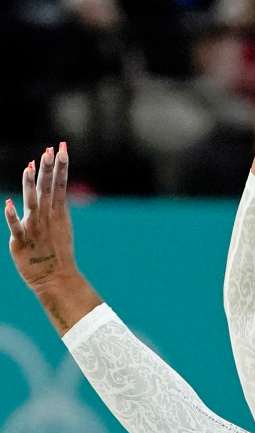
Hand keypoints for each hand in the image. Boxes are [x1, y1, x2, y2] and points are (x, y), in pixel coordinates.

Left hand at [5, 143, 77, 293]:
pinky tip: (9, 204)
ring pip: (32, 204)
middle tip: (51, 151)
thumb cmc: (55, 251)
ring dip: (30, 187)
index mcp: (57, 213)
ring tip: (29, 168)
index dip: (61, 167)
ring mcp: (35, 230)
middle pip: (47, 191)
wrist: (55, 279)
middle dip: (49, 171)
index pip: (59, 185)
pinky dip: (13, 218)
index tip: (62, 147)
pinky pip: (16, 229)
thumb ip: (53, 202)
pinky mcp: (22, 243)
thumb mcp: (59, 224)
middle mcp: (47, 219)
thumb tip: (46, 178)